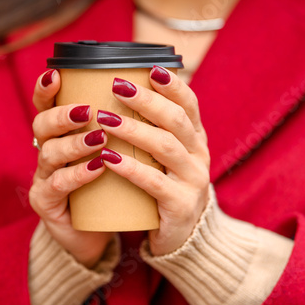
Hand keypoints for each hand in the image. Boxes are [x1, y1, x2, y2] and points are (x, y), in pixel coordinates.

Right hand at [29, 70, 114, 267]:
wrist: (100, 230)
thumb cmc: (111, 185)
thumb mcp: (117, 152)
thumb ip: (125, 125)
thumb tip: (157, 88)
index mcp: (62, 135)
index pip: (46, 106)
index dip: (46, 89)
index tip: (57, 74)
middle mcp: (48, 151)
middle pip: (41, 125)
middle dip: (62, 114)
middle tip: (87, 111)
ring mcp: (44, 177)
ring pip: (49, 153)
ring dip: (74, 143)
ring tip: (100, 139)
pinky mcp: (46, 203)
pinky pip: (57, 186)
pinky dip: (77, 175)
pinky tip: (97, 168)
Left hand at [98, 66, 210, 255]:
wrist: (181, 236)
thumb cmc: (165, 187)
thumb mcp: (166, 157)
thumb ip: (154, 131)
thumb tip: (123, 95)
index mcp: (195, 139)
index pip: (189, 105)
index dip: (172, 85)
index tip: (149, 69)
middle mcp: (199, 155)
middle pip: (175, 120)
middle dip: (146, 100)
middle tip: (117, 86)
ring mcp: (193, 180)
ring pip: (164, 146)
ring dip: (133, 130)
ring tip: (105, 119)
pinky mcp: (180, 205)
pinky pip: (154, 182)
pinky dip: (130, 168)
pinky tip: (107, 159)